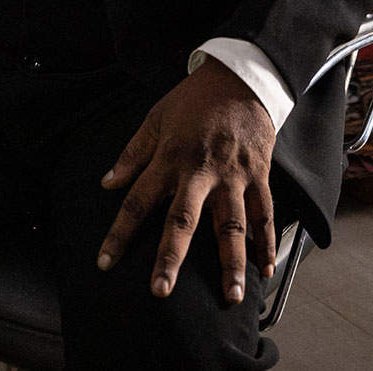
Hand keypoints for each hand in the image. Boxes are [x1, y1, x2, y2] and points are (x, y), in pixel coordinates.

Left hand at [97, 57, 275, 304]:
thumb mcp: (156, 118)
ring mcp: (233, 174)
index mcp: (171, 157)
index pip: (138, 200)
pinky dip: (267, 243)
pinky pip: (265, 213)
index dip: (120, 233)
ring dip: (231, 262)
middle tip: (161, 290)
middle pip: (183, 219)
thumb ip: (133, 154)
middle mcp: (201, 171)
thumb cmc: (195, 99)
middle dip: (170, 257)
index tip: (104, 262)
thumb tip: (107, 183)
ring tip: (231, 296)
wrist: (242, 77)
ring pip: (232, 225)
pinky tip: (266, 269)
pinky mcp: (259, 174)